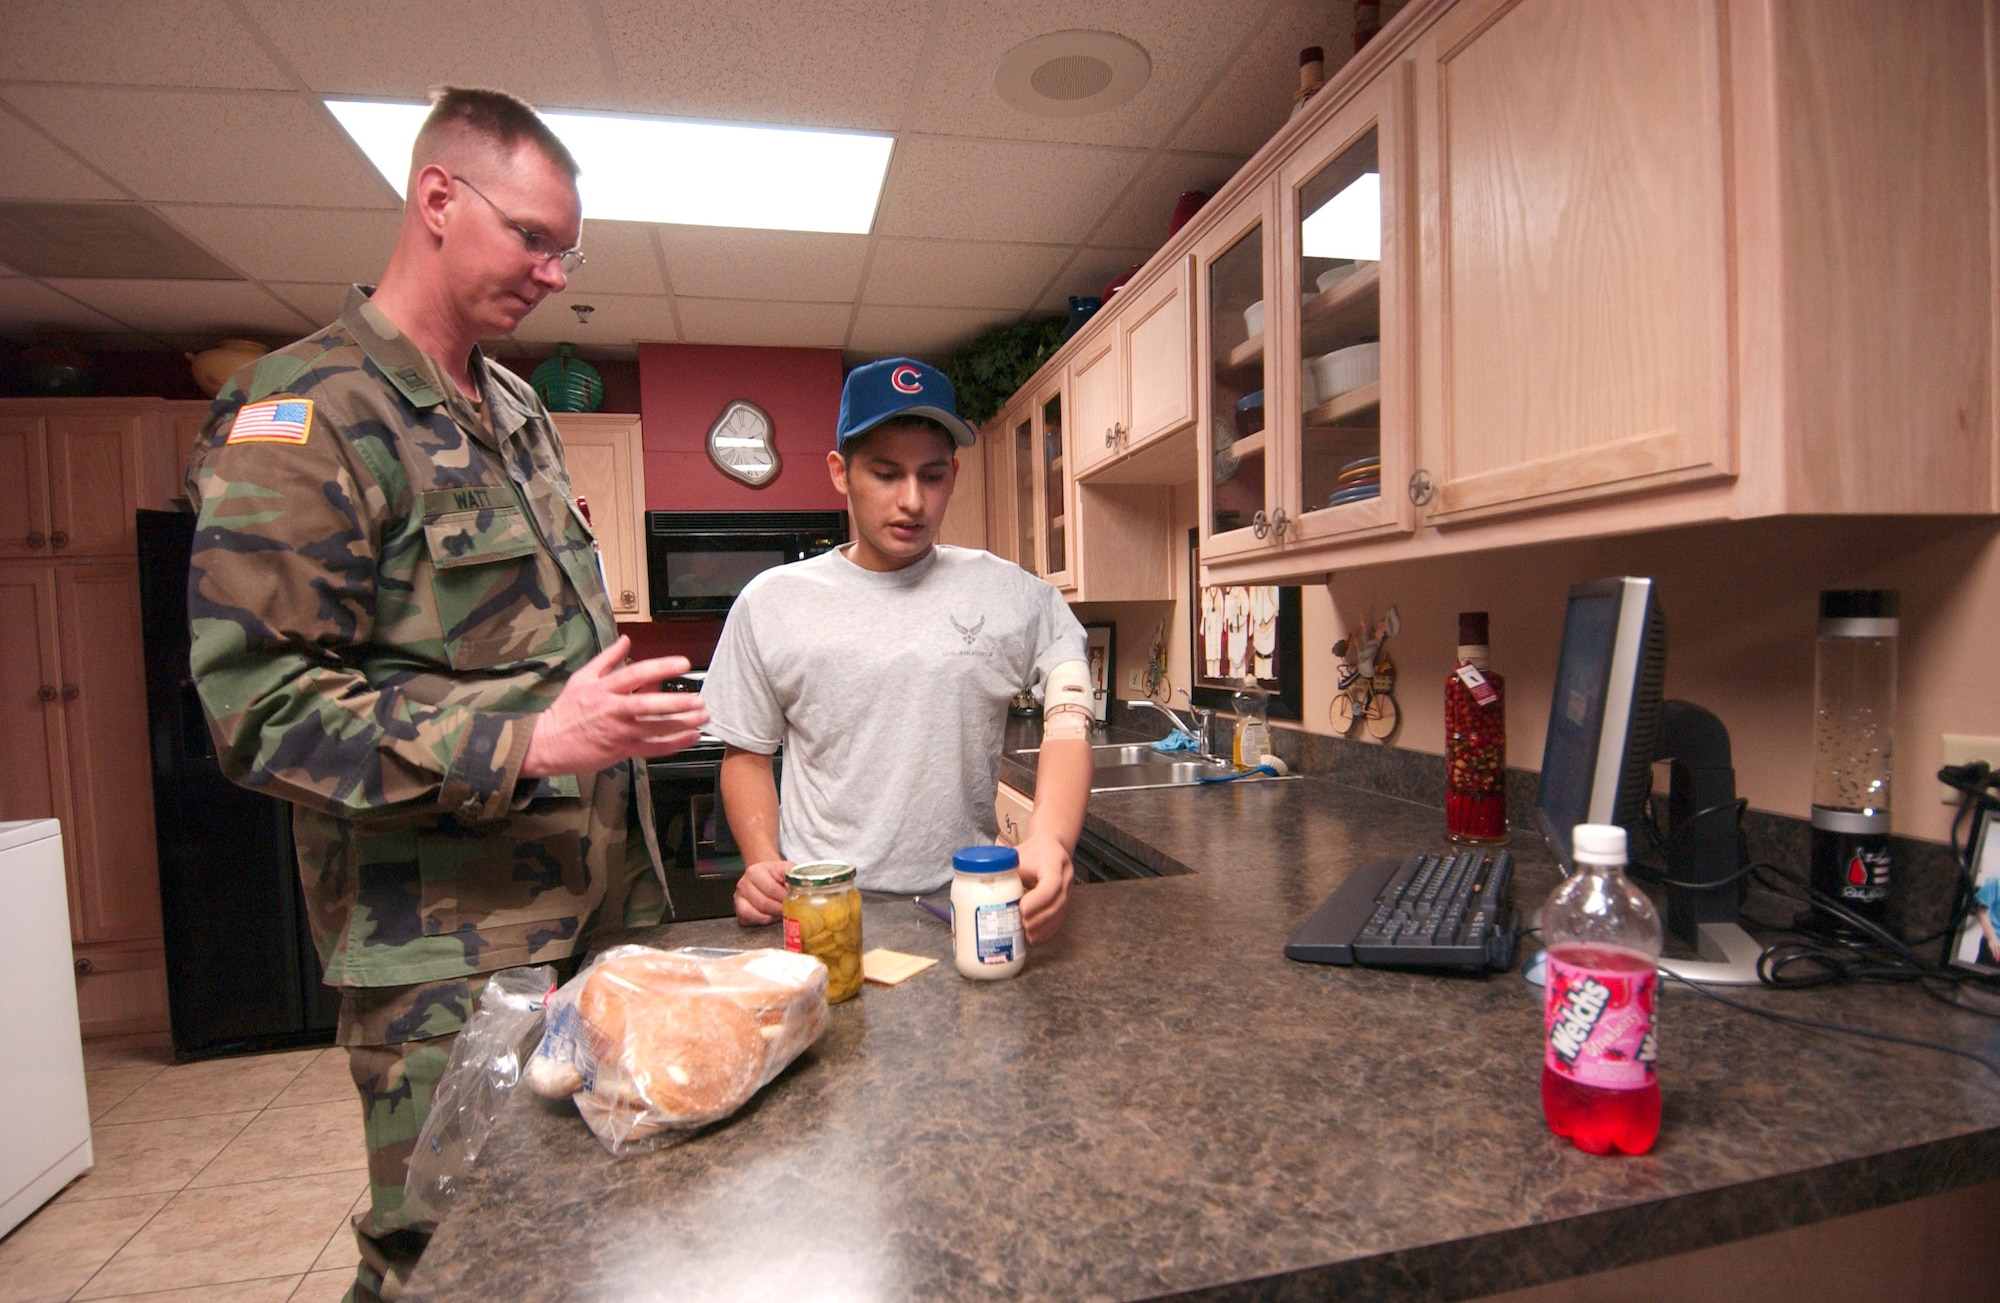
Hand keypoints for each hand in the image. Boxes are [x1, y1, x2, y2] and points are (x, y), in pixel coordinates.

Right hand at [520, 636, 708, 777]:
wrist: (548, 744)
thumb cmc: (566, 710)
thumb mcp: (582, 678)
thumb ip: (607, 658)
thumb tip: (626, 640)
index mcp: (603, 689)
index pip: (636, 674)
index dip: (661, 668)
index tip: (683, 663)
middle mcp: (612, 710)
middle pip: (648, 705)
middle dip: (677, 703)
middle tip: (698, 699)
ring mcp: (618, 732)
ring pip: (655, 729)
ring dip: (682, 723)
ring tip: (702, 717)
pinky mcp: (621, 751)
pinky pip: (652, 748)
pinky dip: (673, 744)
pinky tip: (691, 738)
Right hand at [734, 859, 791, 925]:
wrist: (765, 875)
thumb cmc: (777, 875)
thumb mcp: (787, 870)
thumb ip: (795, 877)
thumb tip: (802, 890)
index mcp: (755, 871)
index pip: (771, 889)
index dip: (785, 898)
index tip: (795, 901)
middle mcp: (744, 883)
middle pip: (763, 903)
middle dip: (779, 909)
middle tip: (790, 910)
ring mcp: (738, 896)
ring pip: (755, 913)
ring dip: (771, 916)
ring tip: (781, 912)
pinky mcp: (738, 908)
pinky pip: (747, 919)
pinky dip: (761, 920)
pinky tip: (770, 917)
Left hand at [1012, 831, 1072, 942]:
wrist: (1050, 849)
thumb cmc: (1031, 853)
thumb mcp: (1016, 855)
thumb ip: (1002, 869)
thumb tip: (976, 886)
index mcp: (1053, 861)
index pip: (1052, 883)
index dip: (1038, 899)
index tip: (1022, 908)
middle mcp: (1065, 877)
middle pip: (1057, 902)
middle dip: (1039, 918)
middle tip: (1022, 925)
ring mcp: (1068, 891)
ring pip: (1060, 913)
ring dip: (1043, 928)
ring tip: (1026, 934)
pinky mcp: (1066, 902)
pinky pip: (1059, 920)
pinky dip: (1047, 931)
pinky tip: (1034, 936)